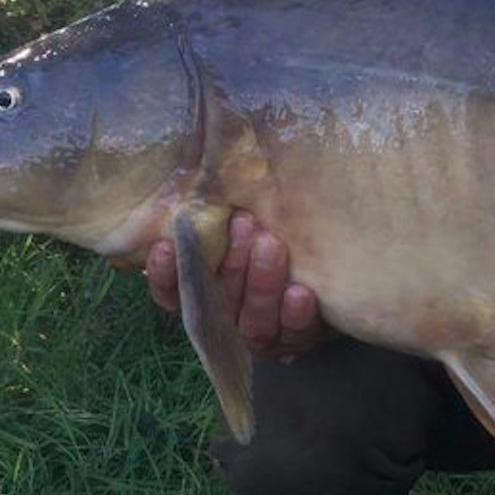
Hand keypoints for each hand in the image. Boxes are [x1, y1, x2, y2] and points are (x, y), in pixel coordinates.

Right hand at [145, 211, 326, 358]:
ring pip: (253, 321)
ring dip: (260, 282)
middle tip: (244, 221)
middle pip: (219, 301)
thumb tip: (205, 155)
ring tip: (271, 245)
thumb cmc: (273, 231)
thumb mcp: (245, 218)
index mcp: (204, 293)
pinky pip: (293, 334)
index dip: (165, 274)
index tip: (164, 246)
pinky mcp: (297, 339)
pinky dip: (295, 316)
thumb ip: (223, 205)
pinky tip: (299, 293)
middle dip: (230, 261)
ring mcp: (261, 332)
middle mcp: (228, 318)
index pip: (172, 292)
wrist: (330, 265)